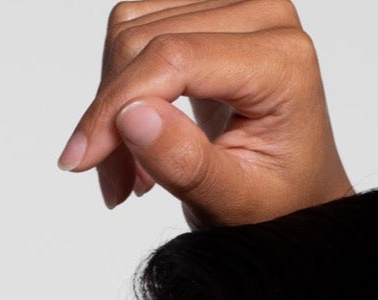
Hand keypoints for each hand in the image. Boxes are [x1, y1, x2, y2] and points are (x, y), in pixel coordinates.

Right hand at [58, 1, 351, 227]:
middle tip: (113, 184)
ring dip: (112, 104)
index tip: (80, 160)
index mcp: (282, 60)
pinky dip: (121, 88)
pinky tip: (138, 135)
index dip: (117, 105)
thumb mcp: (236, 202)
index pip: (175, 57)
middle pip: (146, 38)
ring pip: (132, 30)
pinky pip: (136, 29)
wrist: (296, 192)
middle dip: (112, 114)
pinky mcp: (208, 10)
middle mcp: (263, 14)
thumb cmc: (277, 203)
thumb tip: (129, 117)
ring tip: (129, 169)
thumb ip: (188, 164)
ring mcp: (235, 6)